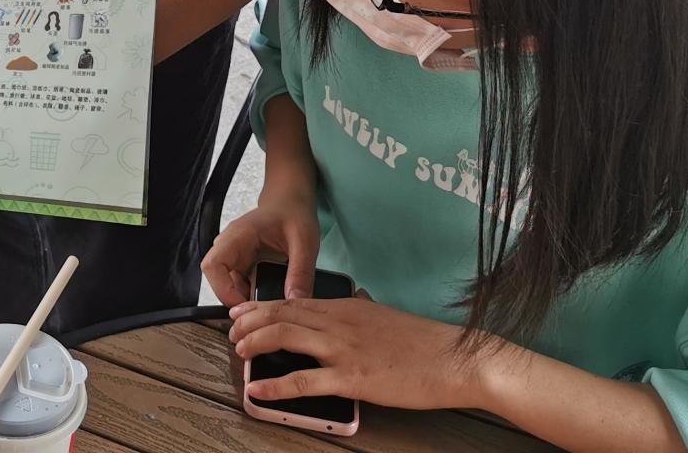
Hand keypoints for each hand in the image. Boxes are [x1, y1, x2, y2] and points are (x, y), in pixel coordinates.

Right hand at [202, 184, 320, 306]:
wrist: (291, 202)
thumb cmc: (294, 213)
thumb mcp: (304, 242)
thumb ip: (300, 272)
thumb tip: (296, 303)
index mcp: (239, 236)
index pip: (213, 265)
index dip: (223, 290)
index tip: (248, 306)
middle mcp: (231, 247)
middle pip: (218, 281)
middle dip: (237, 300)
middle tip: (263, 313)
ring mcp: (235, 257)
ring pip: (229, 287)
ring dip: (247, 300)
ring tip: (271, 308)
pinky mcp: (243, 265)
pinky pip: (241, 286)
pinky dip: (253, 297)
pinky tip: (272, 300)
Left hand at [230, 291, 495, 410]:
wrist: (455, 358)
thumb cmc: (425, 342)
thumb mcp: (386, 314)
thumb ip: (363, 307)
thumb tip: (353, 297)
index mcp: (346, 307)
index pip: (293, 301)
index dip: (262, 306)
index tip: (242, 311)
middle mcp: (338, 323)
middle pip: (281, 314)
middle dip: (249, 321)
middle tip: (231, 330)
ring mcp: (343, 350)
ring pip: (285, 337)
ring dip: (255, 343)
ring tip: (238, 351)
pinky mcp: (352, 378)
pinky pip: (304, 381)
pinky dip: (275, 386)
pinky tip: (258, 391)